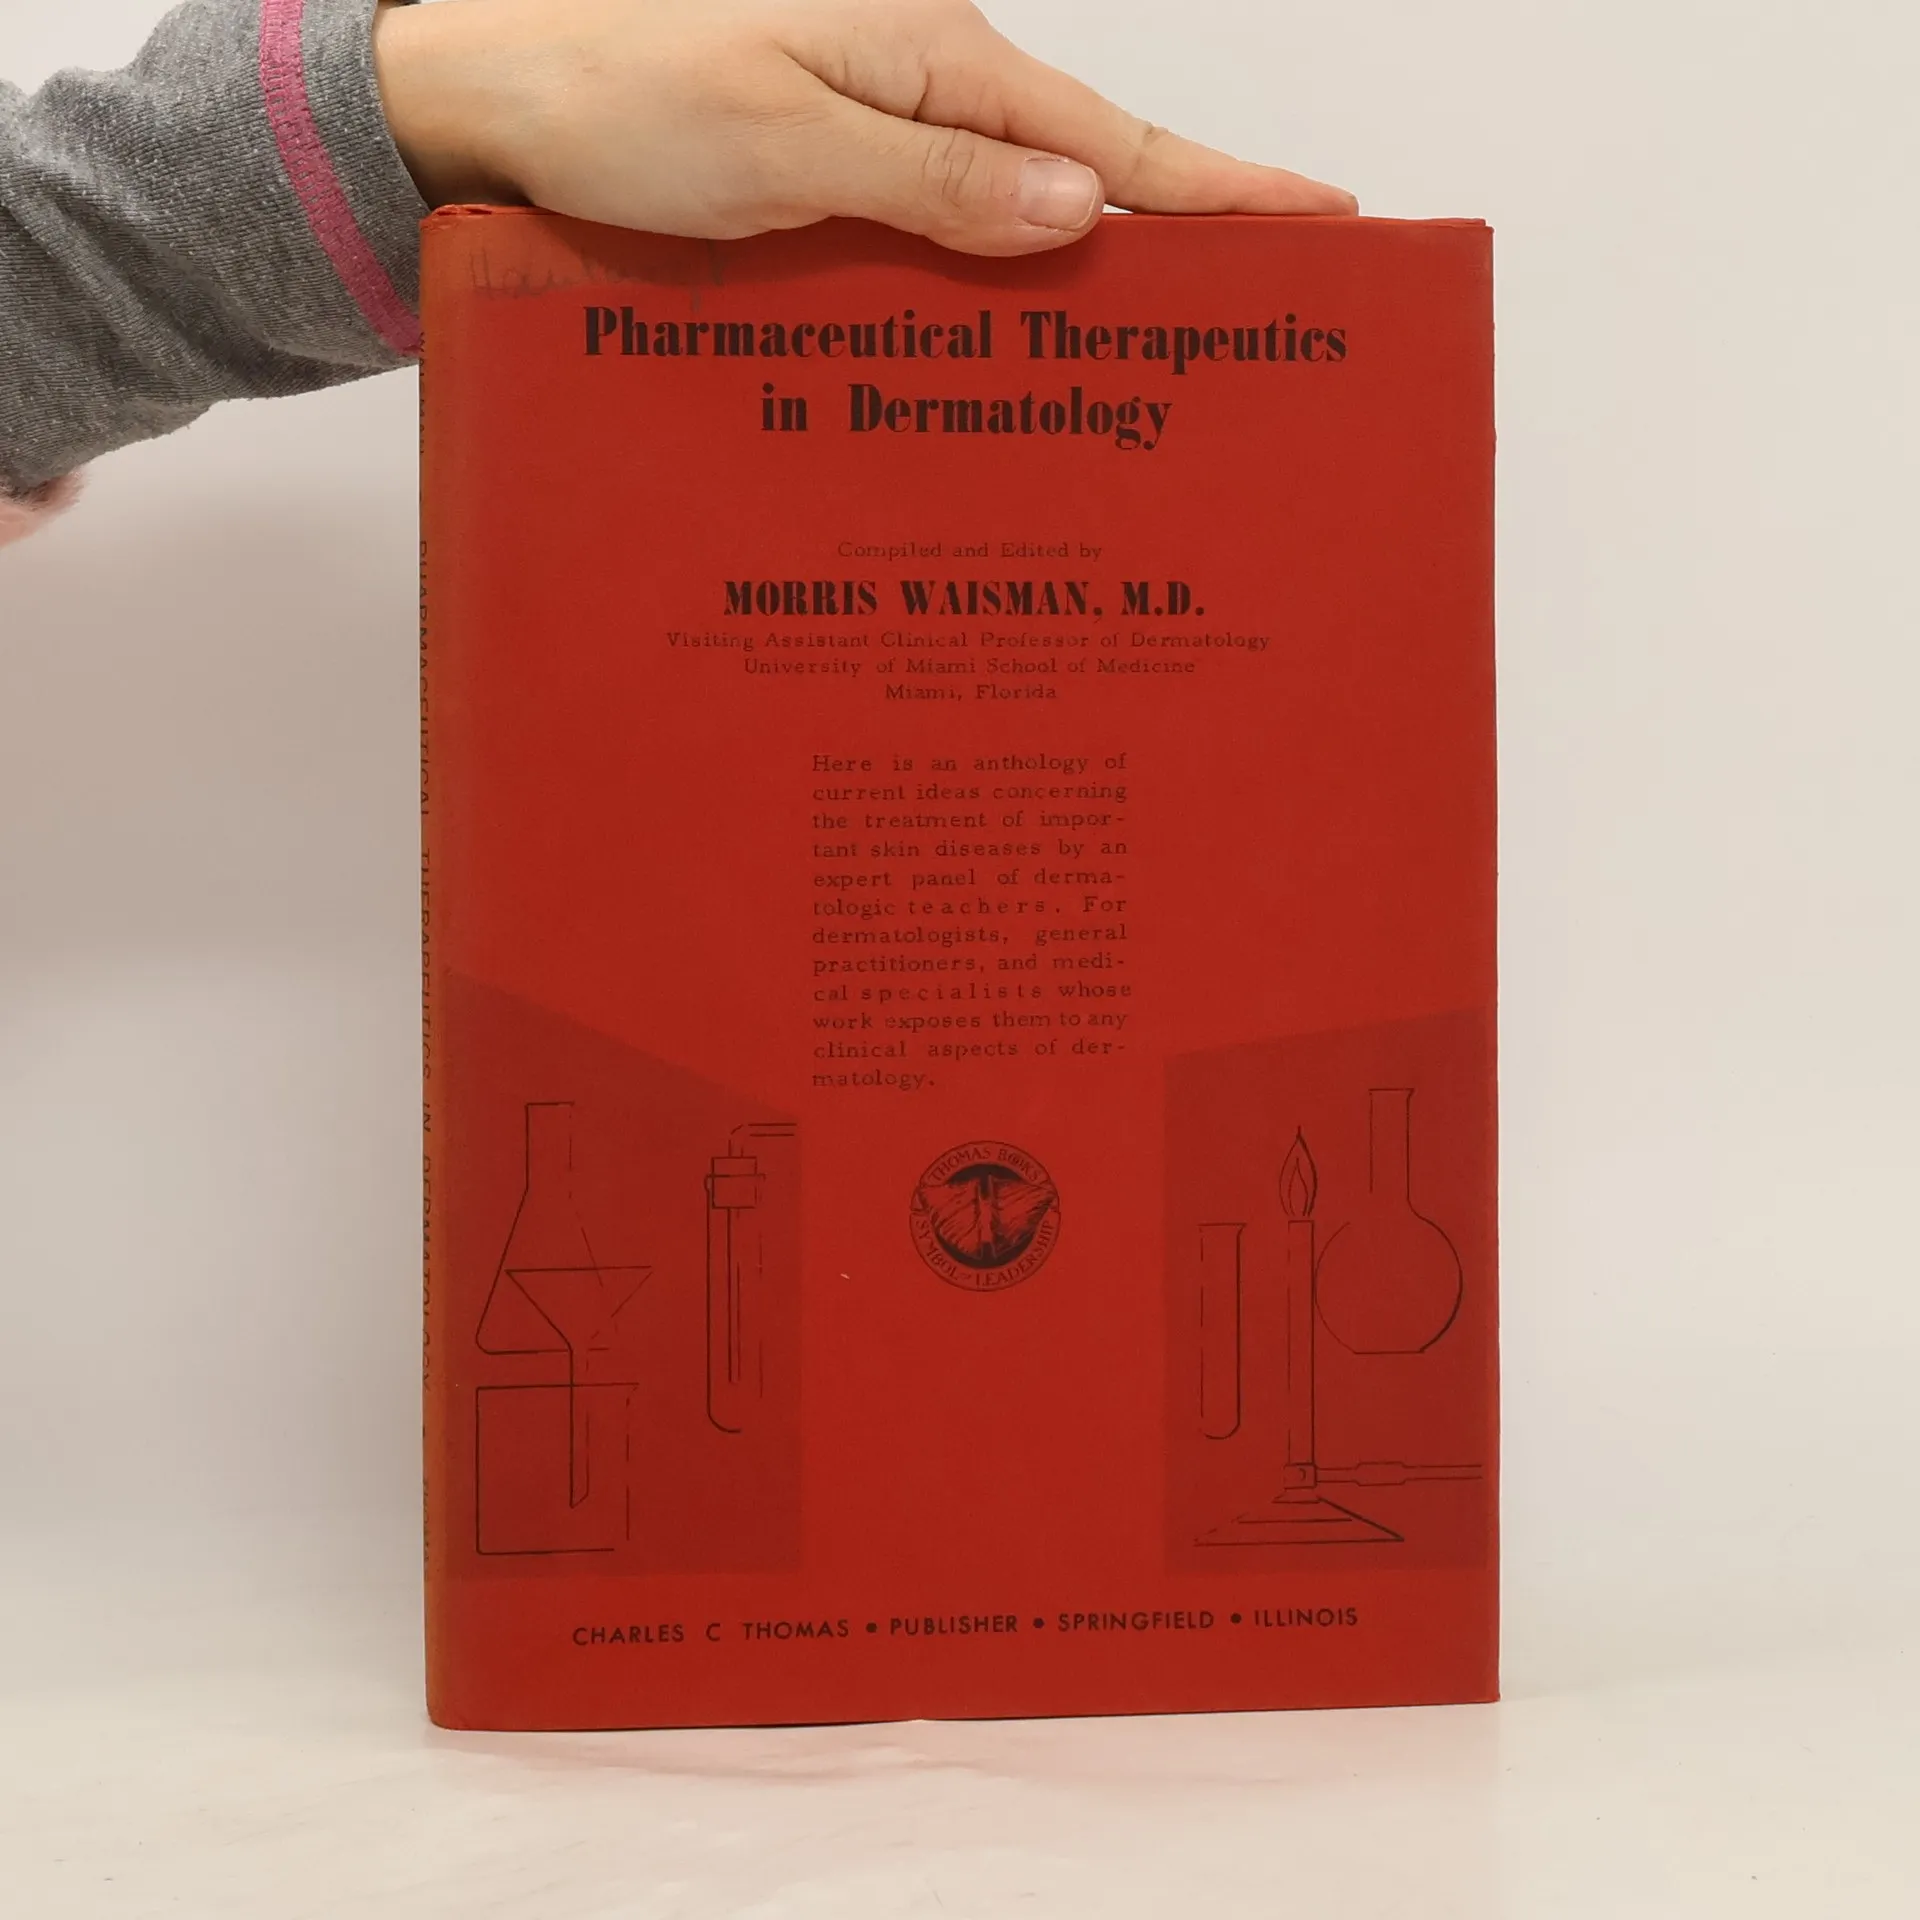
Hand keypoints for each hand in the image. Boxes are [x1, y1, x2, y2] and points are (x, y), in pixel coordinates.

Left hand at [373, 0, 1354, 257]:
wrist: (487, 97)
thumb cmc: (616, 99)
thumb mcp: (787, 146)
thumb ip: (937, 183)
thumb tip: (1077, 211)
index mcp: (928, 55)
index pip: (1107, 140)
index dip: (1218, 186)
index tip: (1325, 218)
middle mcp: (914, 79)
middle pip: (1074, 169)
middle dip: (1173, 234)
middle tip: (1258, 307)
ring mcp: (870, 120)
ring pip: (1009, 204)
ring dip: (1080, 264)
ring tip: (1162, 337)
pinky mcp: (826, 161)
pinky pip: (939, 220)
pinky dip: (989, 268)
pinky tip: (1014, 318)